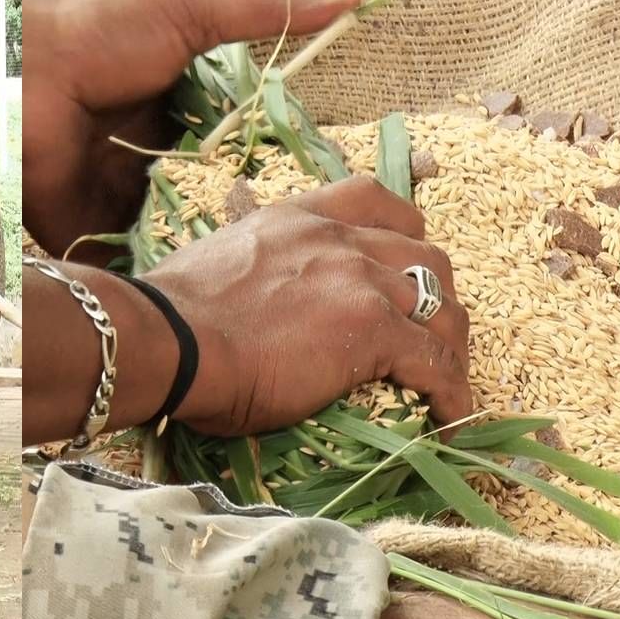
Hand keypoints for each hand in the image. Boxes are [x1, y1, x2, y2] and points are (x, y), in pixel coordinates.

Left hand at [22, 0, 362, 263]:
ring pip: (181, 236)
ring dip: (212, 255)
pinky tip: (208, 302)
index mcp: (176, 111)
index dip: (276, 169)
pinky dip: (163, 278)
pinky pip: (137, 263)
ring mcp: (125, 198)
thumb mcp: (190, 15)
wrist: (22, 76)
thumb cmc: (101, 35)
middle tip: (304, 254)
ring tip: (269, 287)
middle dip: (247, 222)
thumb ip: (263, 15)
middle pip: (213, 197)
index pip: (239, 147)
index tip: (325, 199)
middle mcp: (154, 158)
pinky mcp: (94, 230)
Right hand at [140, 177, 471, 436]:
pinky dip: (451, 392)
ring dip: (450, 345)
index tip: (406, 258)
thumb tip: (239, 307)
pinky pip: (435, 363)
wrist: (169, 337)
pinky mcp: (372, 330)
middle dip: (438, 294)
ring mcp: (360, 281)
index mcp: (296, 218)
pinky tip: (450, 418)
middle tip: (429, 332)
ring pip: (441, 307)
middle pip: (424, 254)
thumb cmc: (172, 314)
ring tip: (446, 381)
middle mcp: (338, 239)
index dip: (405, 228)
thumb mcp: (218, 265)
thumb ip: (251, 271)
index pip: (372, 199)